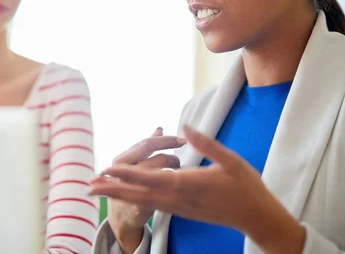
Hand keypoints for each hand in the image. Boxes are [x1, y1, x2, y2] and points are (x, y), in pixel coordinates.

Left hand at [89, 125, 305, 253]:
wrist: (255, 216)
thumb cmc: (245, 186)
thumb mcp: (230, 160)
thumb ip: (205, 144)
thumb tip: (184, 127)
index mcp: (188, 183)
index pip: (151, 177)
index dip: (127, 174)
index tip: (107, 169)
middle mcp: (179, 197)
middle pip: (139, 194)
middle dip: (113, 189)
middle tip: (89, 186)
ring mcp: (179, 207)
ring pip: (143, 200)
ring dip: (119, 195)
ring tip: (99, 191)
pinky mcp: (181, 210)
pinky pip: (153, 204)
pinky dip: (134, 199)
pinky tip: (126, 195)